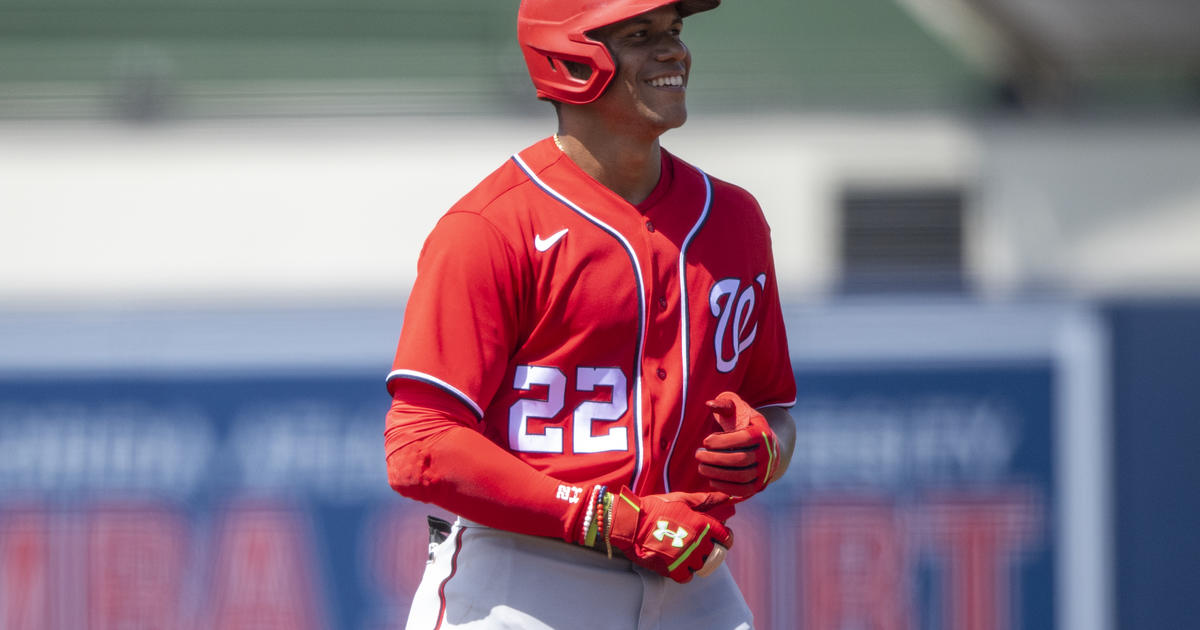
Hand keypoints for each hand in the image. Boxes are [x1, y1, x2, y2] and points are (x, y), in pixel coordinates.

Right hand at [605, 486, 733, 582]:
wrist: (631, 523)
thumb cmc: (655, 508)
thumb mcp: (682, 499)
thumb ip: (706, 499)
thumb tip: (727, 496)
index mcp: (701, 524)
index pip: (725, 537)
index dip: (725, 537)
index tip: (720, 537)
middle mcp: (697, 543)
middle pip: (715, 553)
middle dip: (709, 548)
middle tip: (697, 543)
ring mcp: (685, 558)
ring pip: (701, 565)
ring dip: (696, 560)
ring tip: (684, 551)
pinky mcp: (672, 569)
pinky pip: (687, 577)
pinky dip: (685, 572)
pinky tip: (677, 562)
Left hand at [695, 391, 780, 498]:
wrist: (770, 447)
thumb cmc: (747, 426)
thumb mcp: (741, 411)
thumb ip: (725, 405)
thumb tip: (708, 404)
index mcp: (763, 433)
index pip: (744, 439)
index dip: (723, 441)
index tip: (705, 441)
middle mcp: (768, 453)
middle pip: (741, 459)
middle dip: (715, 458)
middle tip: (698, 455)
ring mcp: (765, 471)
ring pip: (741, 476)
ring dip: (717, 473)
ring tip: (701, 467)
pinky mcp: (759, 485)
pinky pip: (743, 490)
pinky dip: (725, 486)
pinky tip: (711, 479)